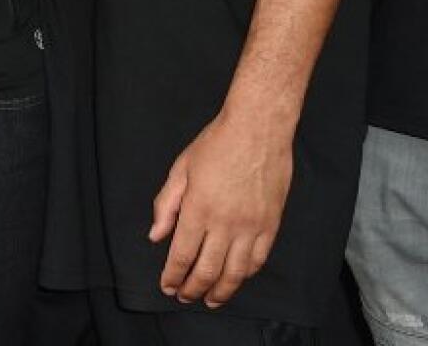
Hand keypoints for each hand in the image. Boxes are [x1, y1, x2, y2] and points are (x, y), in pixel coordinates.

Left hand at [149, 108, 292, 306]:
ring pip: (235, 273)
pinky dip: (245, 275)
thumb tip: (156, 235)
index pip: (182, 255)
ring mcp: (251, 226)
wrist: (258, 128)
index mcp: (198, 209)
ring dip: (220, 291)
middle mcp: (225, 223)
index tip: (167, 286)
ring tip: (210, 300)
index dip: (173, 276)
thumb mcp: (181, 168)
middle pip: (206, 270)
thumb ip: (166, 204)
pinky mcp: (271, 224)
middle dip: (192, 289)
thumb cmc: (218, 143)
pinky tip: (236, 278)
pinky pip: (258, 259)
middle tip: (185, 296)